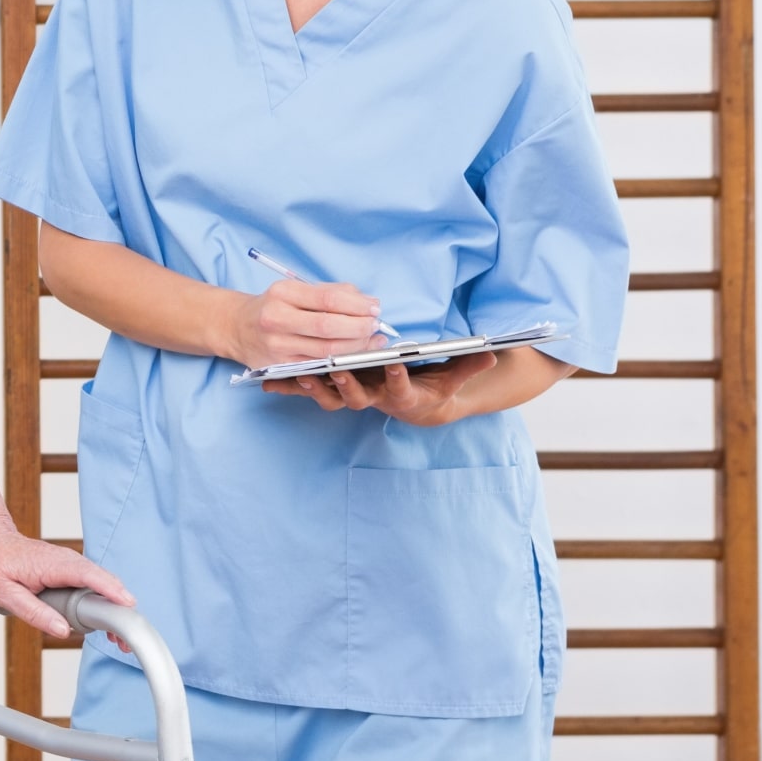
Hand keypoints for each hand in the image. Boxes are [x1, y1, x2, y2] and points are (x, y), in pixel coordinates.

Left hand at [0, 512, 133, 640]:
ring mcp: (69, 564)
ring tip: (118, 639)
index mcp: (52, 564)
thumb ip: (34, 612)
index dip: (111, 591)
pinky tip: (104, 623)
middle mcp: (66, 560)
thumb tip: (63, 631)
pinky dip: (103, 601)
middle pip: (103, 582)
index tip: (129, 606)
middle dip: (119, 608)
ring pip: (100, 584)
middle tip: (123, 640)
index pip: (89, 575)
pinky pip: (91, 584)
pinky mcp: (67, 570)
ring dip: (113, 607)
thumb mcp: (3, 593)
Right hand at [227, 278, 388, 368]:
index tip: (375, 308)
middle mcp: (276, 319)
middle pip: (329, 326)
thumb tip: (368, 303)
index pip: (328, 299)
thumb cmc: (273, 306)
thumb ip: (331, 292)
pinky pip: (319, 366)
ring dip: (357, 347)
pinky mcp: (280, 366)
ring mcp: (277, 345)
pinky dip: (342, 361)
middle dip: (360, 328)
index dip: (357, 305)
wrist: (236, 327)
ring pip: (328, 351)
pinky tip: (355, 355)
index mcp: (283, 293)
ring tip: (372, 340)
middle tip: (376, 326)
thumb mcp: (295, 290)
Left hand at [263, 352, 497, 425]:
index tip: (393, 364)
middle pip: (356, 395)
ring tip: (299, 374)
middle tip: (333, 370)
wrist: (417, 408)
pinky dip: (289, 387)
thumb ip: (468, 366)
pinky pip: (310, 391)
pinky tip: (267, 381)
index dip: (396, 377)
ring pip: (329, 396)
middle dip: (345, 384)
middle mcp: (374, 399)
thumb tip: (493, 352)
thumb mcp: (452, 379)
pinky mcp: (335, 393)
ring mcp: (352, 397)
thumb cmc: (432, 388)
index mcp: (400, 395)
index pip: (399, 386)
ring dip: (313, 387)